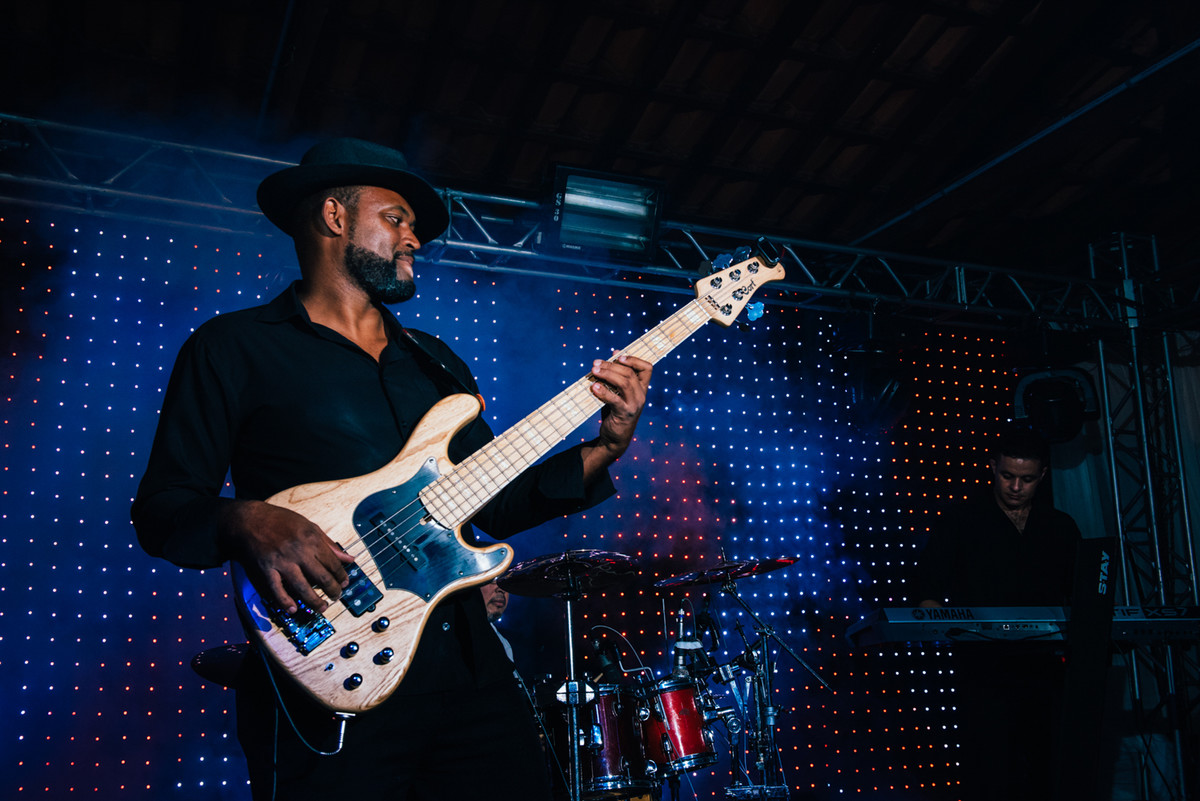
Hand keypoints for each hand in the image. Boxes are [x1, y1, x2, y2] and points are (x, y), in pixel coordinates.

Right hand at [219, 500, 353, 614]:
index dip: (341, 576)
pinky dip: (285, 601)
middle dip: (333, 590)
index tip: (345, 583)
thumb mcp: (309, 526)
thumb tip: (349, 558)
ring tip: (322, 607)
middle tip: (336, 597)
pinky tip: (293, 609)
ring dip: (314, 601)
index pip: (333, 563)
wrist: (250, 520)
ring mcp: (282, 562)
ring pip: (303, 587)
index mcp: (312, 539)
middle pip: (322, 577)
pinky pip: (277, 590)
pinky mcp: (267, 570)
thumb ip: (329, 544)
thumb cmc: (280, 521)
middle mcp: (299, 552)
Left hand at [584, 353, 651, 476]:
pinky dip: (603, 391)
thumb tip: (615, 352)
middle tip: (595, 364)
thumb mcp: (618, 392)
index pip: (647, 368)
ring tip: (594, 371)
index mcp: (642, 388)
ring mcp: (634, 405)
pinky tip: (594, 387)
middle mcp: (641, 395)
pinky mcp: (624, 414)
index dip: (634, 359)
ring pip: (624, 383)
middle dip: (611, 366)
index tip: (618, 357)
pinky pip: (614, 399)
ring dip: (607, 374)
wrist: (615, 437)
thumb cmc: (615, 411)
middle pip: (629, 373)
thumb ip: (618, 375)